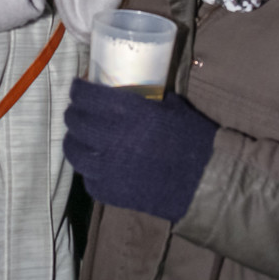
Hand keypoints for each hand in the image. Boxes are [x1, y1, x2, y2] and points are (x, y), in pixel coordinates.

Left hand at [64, 78, 217, 223]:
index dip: (78, 89)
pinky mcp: (110, 193)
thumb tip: (132, 89)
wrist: (205, 182)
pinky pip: (87, 179)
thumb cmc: (193, 138)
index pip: (87, 96)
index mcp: (129, 113)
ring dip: (74, 141)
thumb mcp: (171, 107)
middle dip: (74, 113)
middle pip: (76, 122)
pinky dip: (89, 169)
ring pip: (74, 152)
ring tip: (79, 137)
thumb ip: (147, 98)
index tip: (78, 86)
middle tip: (78, 110)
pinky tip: (95, 164)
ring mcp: (108, 169)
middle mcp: (113, 138)